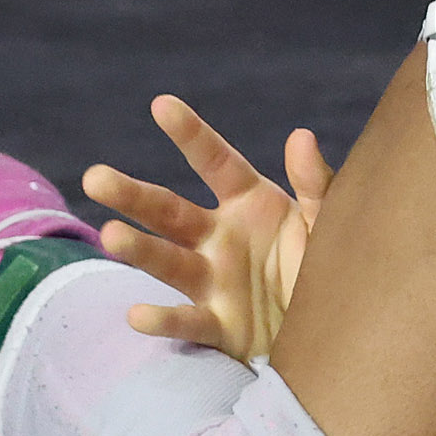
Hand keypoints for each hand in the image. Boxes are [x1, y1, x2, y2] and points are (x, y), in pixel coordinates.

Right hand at [82, 95, 333, 362]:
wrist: (339, 329)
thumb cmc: (329, 266)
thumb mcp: (329, 222)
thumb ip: (316, 184)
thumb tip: (301, 136)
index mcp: (251, 203)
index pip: (215, 162)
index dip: (190, 135)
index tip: (162, 105)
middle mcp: (220, 238)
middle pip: (169, 211)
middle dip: (132, 195)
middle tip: (95, 178)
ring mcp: (214, 282)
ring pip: (168, 261)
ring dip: (138, 249)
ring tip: (112, 235)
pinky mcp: (219, 326)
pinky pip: (187, 321)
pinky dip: (163, 320)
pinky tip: (138, 315)